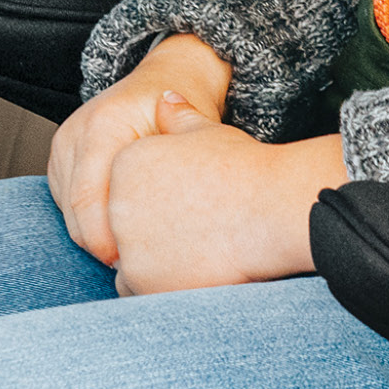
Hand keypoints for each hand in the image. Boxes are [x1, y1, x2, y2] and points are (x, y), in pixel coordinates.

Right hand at [48, 34, 230, 264]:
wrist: (167, 78)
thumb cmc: (185, 107)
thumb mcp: (191, 135)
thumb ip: (175, 173)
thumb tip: (167, 234)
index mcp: (105, 125)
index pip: (91, 198)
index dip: (107, 239)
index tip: (130, 264)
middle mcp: (75, 133)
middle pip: (75, 211)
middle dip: (101, 245)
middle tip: (134, 270)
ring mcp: (62, 146)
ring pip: (67, 213)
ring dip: (95, 238)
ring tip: (131, 254)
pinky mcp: (59, 160)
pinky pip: (67, 206)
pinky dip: (89, 225)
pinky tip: (119, 235)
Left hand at [105, 97, 348, 294]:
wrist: (272, 208)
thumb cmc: (244, 169)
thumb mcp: (207, 133)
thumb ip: (179, 118)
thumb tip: (168, 99)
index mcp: (124, 161)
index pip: (122, 192)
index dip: (150, 204)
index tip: (180, 208)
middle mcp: (116, 202)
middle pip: (121, 228)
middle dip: (143, 235)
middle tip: (187, 233)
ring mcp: (126, 244)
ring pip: (126, 262)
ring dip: (149, 263)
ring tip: (191, 253)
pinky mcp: (141, 280)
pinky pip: (138, 290)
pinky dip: (159, 286)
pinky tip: (190, 273)